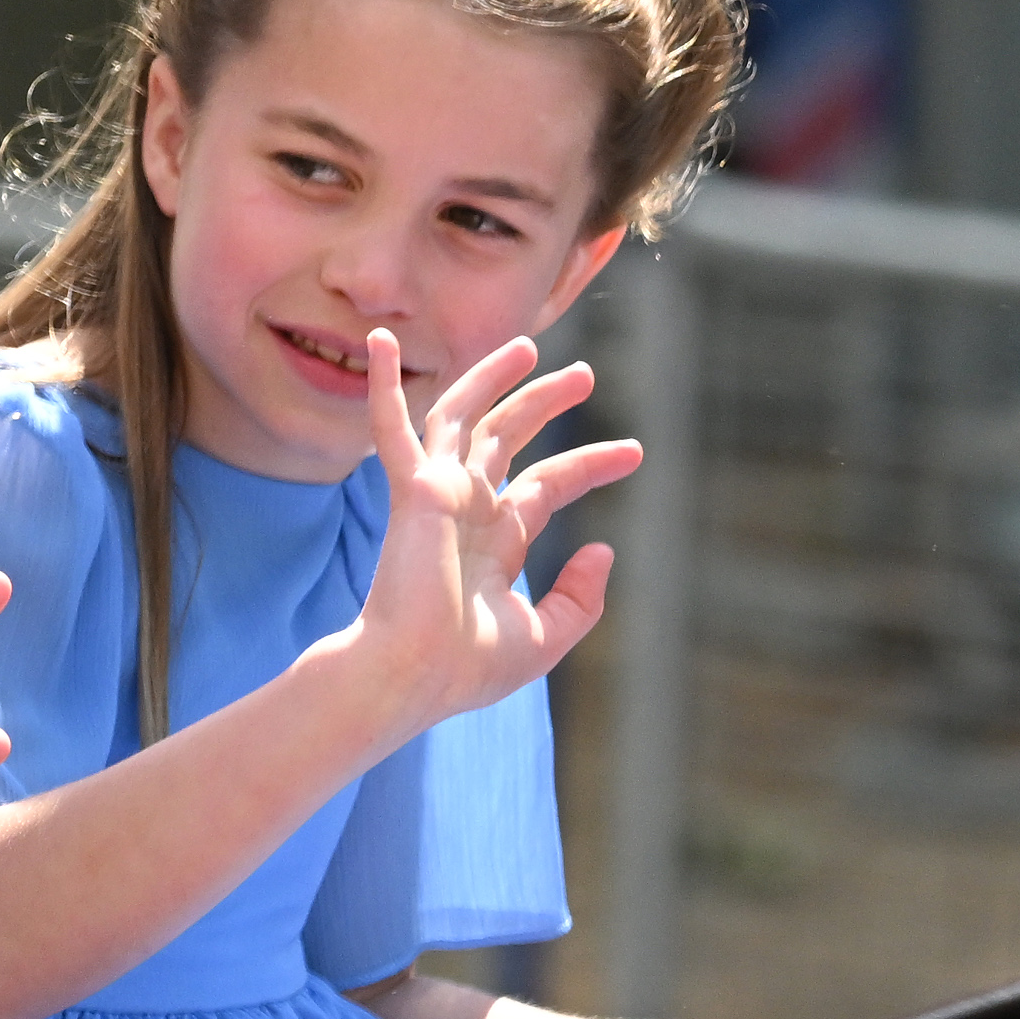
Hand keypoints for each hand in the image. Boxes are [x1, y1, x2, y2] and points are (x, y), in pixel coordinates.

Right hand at [349, 331, 642, 727]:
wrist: (413, 675)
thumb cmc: (468, 668)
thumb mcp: (545, 636)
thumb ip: (580, 597)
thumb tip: (603, 548)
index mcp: (495, 543)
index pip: (545, 486)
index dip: (591, 464)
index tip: (636, 451)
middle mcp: (466, 510)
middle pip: (507, 439)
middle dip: (544, 404)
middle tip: (583, 375)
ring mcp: (437, 495)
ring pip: (463, 417)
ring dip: (491, 378)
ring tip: (528, 347)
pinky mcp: (412, 490)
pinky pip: (394, 428)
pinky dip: (386, 386)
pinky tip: (383, 343)